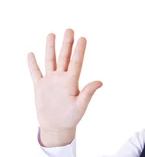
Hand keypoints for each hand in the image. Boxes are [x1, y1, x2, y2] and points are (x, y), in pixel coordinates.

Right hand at [27, 28, 102, 142]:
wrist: (57, 127)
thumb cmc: (71, 118)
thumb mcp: (80, 106)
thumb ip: (88, 93)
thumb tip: (100, 82)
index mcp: (72, 82)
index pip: (76, 62)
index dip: (79, 50)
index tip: (83, 38)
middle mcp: (61, 79)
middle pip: (64, 57)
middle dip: (67, 44)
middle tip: (70, 30)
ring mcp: (50, 81)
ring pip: (50, 61)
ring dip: (50, 48)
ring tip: (52, 34)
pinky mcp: (40, 87)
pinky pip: (35, 73)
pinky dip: (32, 64)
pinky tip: (31, 54)